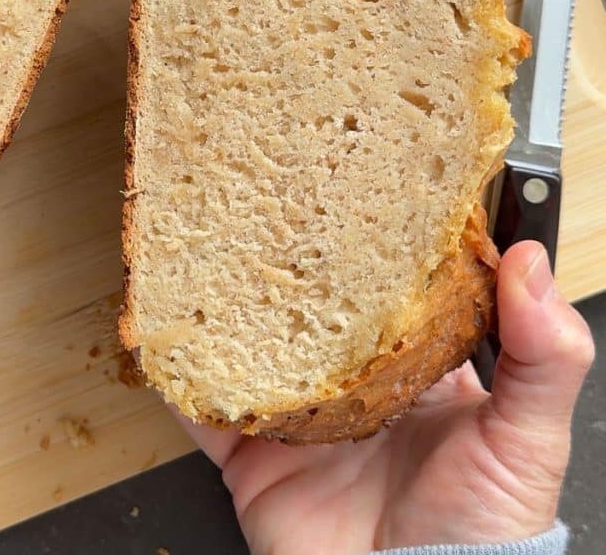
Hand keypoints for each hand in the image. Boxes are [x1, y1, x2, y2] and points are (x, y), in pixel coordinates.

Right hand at [177, 241, 594, 554]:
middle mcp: (352, 385)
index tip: (362, 189)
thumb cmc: (480, 534)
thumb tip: (529, 260)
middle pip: (313, 312)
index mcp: (417, 372)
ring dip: (229, 307)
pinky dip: (183, 378)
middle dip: (293, 267)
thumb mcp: (525, 442)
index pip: (394, 292)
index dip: (379, 247)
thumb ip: (543, 357)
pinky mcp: (253, 456)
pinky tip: (167, 336)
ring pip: (253, 347)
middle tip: (270, 207)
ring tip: (209, 254)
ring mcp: (298, 418)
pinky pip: (208, 410)